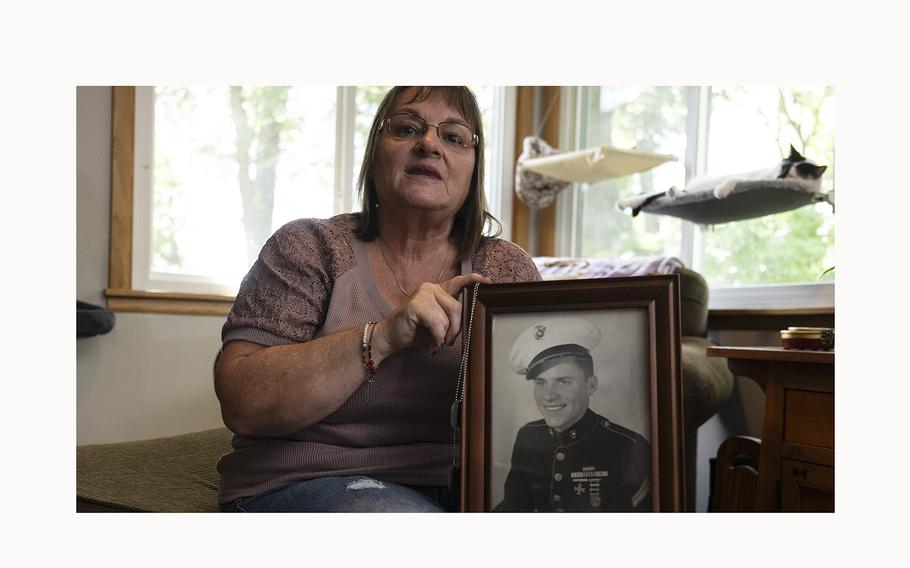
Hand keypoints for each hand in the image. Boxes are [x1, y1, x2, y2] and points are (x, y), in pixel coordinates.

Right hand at [374, 273, 490, 356]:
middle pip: (457, 307)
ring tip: (434, 345)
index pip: (458, 282)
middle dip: (455, 329)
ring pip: (447, 318)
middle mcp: (431, 288)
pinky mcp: (416, 304)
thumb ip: (450, 319)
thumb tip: (470, 322)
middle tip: (447, 343)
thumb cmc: (414, 332)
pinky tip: (430, 345)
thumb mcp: (437, 324)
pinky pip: (437, 323)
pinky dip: (436, 337)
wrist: (389, 338)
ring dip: (443, 337)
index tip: (487, 281)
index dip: (473, 281)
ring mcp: (423, 294)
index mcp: (437, 291)